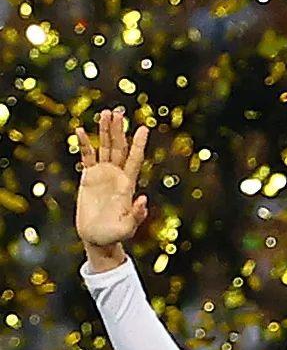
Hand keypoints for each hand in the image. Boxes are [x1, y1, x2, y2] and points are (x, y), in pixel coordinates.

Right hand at [73, 107, 150, 265]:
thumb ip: (137, 214)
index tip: (144, 127)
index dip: (139, 144)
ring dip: (104, 131)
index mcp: (128, 184)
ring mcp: (103, 175)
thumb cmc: (115, 234)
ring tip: (105, 113)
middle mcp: (117, 176)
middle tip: (117, 112)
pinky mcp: (88, 178)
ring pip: (104, 148)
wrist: (97, 238)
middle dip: (118, 130)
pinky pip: (86, 157)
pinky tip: (80, 130)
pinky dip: (83, 144)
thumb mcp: (128, 227)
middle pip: (118, 148)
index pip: (134, 159)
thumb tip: (143, 198)